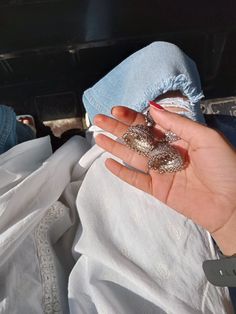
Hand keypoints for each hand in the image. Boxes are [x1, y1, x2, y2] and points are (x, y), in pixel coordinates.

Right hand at [94, 105, 235, 255]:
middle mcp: (167, 152)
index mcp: (179, 137)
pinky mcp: (159, 189)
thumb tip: (152, 107)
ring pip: (133, 156)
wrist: (232, 204)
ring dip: (116, 147)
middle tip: (99, 120)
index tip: (116, 110)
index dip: (132, 117)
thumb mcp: (205, 137)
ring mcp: (161, 171)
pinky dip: (122, 172)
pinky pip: (137, 179)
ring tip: (98, 137)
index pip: (150, 124)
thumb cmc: (225, 167)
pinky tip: (109, 163)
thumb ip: (177, 123)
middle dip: (118, 128)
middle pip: (137, 138)